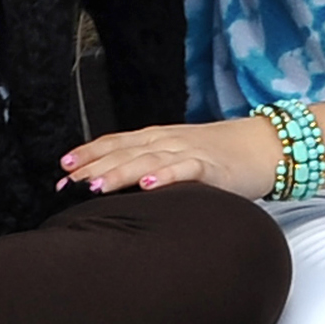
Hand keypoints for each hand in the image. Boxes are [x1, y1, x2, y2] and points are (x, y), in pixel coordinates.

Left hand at [60, 115, 276, 195]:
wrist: (263, 146)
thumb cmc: (217, 156)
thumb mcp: (177, 154)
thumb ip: (149, 165)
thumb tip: (114, 185)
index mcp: (156, 138)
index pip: (115, 143)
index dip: (87, 154)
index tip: (61, 170)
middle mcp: (167, 140)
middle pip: (124, 152)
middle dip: (93, 166)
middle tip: (67, 183)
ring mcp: (188, 151)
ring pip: (147, 159)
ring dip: (120, 172)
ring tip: (96, 185)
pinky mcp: (211, 167)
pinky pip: (185, 170)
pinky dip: (165, 176)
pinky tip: (149, 185)